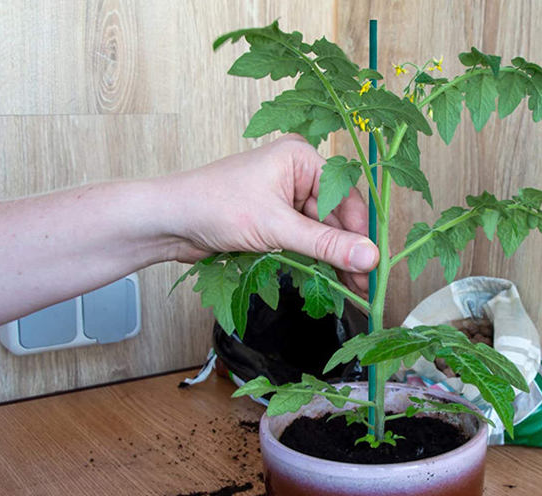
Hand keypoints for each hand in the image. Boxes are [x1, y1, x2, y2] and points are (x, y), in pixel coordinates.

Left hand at [158, 135, 378, 294]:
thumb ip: (325, 245)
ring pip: (321, 233)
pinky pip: (304, 240)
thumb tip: (369, 258)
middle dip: (347, 253)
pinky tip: (326, 282)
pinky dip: (313, 260)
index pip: (347, 197)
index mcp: (301, 157)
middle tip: (361, 289)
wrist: (169, 221)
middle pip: (336, 218)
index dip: (361, 234)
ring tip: (347, 292)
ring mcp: (285, 197)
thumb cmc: (214, 206)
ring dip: (331, 261)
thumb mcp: (276, 227)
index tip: (372, 266)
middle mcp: (296, 173)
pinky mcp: (274, 219)